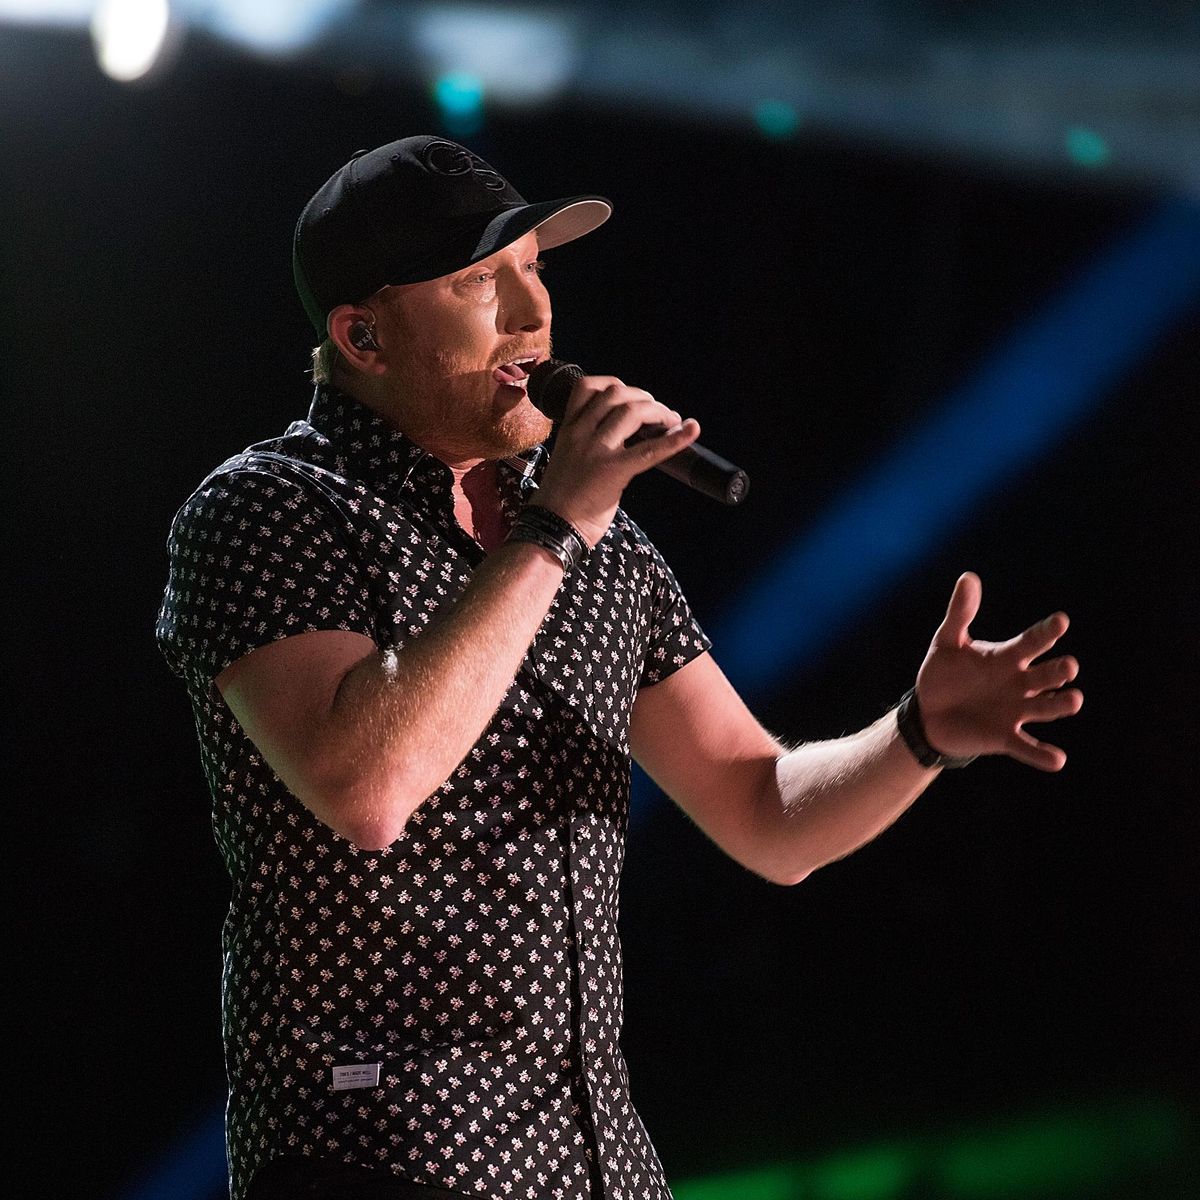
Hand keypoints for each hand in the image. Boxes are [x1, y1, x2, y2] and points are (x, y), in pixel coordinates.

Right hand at [534, 375, 700, 546]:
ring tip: (671, 421)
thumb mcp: (568, 457)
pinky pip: (650, 449)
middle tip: (660, 412)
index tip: (632, 398)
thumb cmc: (561, 499)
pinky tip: (691, 430)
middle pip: (616, 394)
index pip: (587, 387)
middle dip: (644, 397)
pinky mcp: (614, 471)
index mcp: (568, 429)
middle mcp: (580, 433)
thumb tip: (622, 435)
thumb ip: (589, 441)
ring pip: (632, 411)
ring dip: (659, 411)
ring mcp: (596, 450)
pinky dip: (675, 439)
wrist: (553, 526)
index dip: (615, 385)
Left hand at [914, 572, 1082, 770]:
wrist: (928, 713)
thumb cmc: (944, 674)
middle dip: (1058, 672)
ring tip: (1073, 700)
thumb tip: (968, 577)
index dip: (1046, 632)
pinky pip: (1027, 747)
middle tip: (1067, 666)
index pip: (1032, 642)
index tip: (1061, 621)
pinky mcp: (1005, 737)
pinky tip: (1056, 759)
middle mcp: (1020, 683)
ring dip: (1060, 705)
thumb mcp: (947, 642)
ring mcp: (1016, 711)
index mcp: (1008, 658)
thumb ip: (960, 613)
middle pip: (1046, 675)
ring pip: (1046, 708)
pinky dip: (1041, 754)